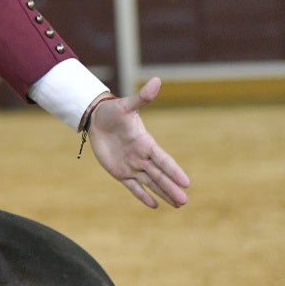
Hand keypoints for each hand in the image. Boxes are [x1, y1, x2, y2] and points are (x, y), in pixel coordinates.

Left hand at [88, 77, 190, 208]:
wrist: (98, 120)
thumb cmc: (114, 112)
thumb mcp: (126, 105)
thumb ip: (142, 97)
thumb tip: (157, 80)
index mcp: (146, 143)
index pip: (163, 159)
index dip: (173, 170)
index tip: (186, 182)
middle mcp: (142, 157)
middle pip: (159, 175)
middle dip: (171, 188)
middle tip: (185, 202)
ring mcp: (132, 166)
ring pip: (150, 183)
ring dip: (163, 194)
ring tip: (179, 205)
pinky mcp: (120, 172)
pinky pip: (132, 186)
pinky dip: (142, 195)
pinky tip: (154, 205)